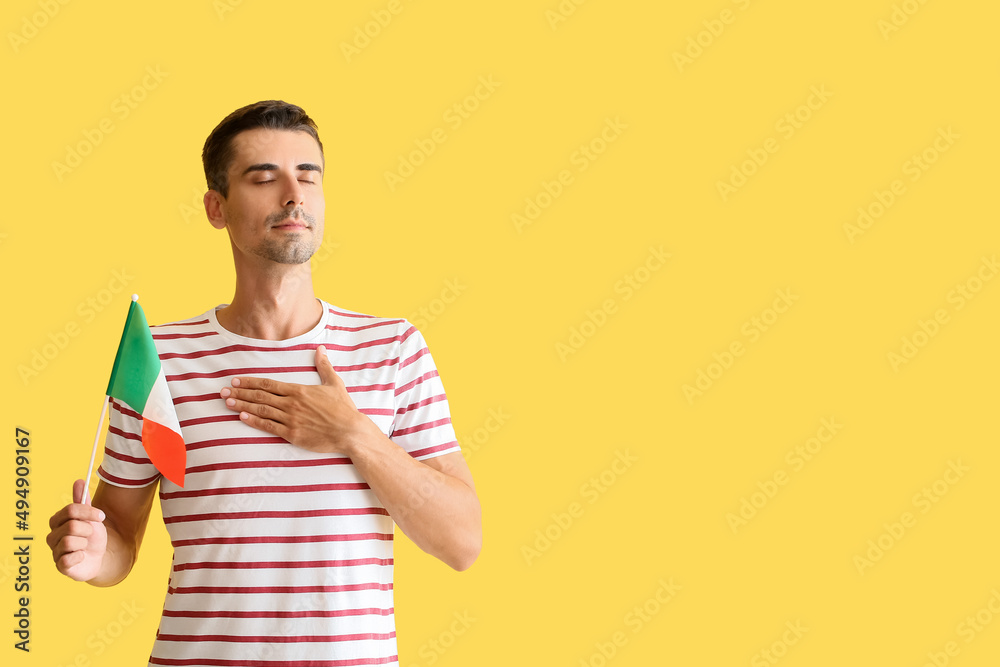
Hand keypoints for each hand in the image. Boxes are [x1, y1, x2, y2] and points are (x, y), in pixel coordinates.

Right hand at [46, 479, 107, 581]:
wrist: (99, 558)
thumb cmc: (91, 536)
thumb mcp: (91, 517)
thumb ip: (83, 501)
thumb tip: (79, 480)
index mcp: (57, 521)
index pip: (70, 510)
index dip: (88, 512)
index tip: (101, 516)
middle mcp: (52, 536)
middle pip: (71, 525)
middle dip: (87, 529)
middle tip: (90, 534)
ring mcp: (54, 551)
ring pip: (69, 541)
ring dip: (84, 543)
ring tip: (85, 546)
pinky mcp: (60, 566)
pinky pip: (68, 558)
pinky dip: (80, 556)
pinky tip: (82, 556)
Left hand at [220, 345, 374, 454]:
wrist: (350, 431)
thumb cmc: (343, 408)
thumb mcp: (334, 383)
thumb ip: (324, 366)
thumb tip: (321, 349)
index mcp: (299, 390)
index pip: (269, 384)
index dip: (250, 382)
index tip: (236, 380)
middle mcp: (291, 404)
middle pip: (260, 396)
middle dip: (240, 393)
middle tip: (222, 391)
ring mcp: (290, 419)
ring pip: (261, 410)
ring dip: (242, 405)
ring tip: (227, 402)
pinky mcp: (292, 434)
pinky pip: (269, 426)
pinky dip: (254, 421)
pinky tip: (242, 417)